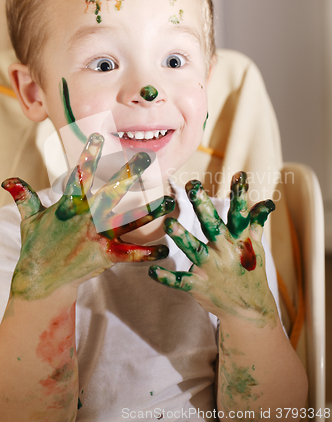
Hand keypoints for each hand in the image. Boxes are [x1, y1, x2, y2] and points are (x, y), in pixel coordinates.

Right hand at [2, 133, 173, 299]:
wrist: (40, 280)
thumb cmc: (36, 246)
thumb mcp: (29, 219)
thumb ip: (24, 196)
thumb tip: (7, 180)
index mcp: (69, 205)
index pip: (79, 176)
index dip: (88, 156)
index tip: (97, 137)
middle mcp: (86, 218)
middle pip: (110, 192)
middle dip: (129, 175)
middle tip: (145, 158)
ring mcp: (97, 237)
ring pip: (127, 220)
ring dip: (149, 211)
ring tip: (169, 201)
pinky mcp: (105, 256)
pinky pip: (129, 252)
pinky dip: (147, 253)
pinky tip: (163, 249)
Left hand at [149, 172, 276, 326]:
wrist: (250, 312)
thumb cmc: (250, 272)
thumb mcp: (257, 248)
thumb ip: (255, 224)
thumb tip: (265, 203)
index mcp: (239, 239)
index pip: (240, 213)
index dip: (240, 195)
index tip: (239, 175)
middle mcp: (226, 251)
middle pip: (214, 225)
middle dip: (204, 206)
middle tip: (193, 186)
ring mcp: (213, 269)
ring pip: (196, 250)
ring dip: (183, 238)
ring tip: (169, 225)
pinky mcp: (200, 286)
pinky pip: (181, 281)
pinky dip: (166, 277)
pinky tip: (152, 271)